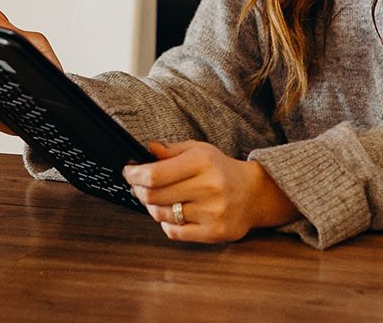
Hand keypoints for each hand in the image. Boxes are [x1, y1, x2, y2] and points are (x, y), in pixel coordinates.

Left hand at [122, 140, 301, 242]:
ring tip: (158, 200)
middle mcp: (209, 187)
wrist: (254, 194)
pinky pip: (174, 232)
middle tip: (138, 187)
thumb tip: (148, 150)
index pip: (155, 174)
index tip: (129, 173)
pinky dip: (167, 223)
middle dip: (139, 191)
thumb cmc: (221, 170)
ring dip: (152, 207)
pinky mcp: (214, 232)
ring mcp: (212, 212)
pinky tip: (173, 214)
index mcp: (203, 162)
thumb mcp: (200, 151)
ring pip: (161, 215)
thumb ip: (172, 151)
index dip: (134, 175)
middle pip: (153, 196)